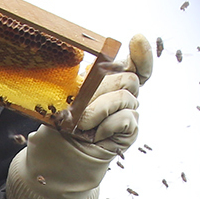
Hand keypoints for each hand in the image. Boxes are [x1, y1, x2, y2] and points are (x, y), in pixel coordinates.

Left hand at [2, 35, 154, 198]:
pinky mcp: (130, 132)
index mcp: (109, 83)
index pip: (134, 65)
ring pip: (125, 97)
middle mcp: (122, 96)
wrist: (58, 160)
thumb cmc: (59, 127)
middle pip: (129, 78)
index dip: (141, 53)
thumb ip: (82, 84)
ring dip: (98, 109)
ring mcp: (128, 114)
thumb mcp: (65, 99)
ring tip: (82, 124)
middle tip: (81, 106)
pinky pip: (126, 118)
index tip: (138, 39)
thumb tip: (91, 66)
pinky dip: (107, 125)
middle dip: (103, 88)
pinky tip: (96, 135)